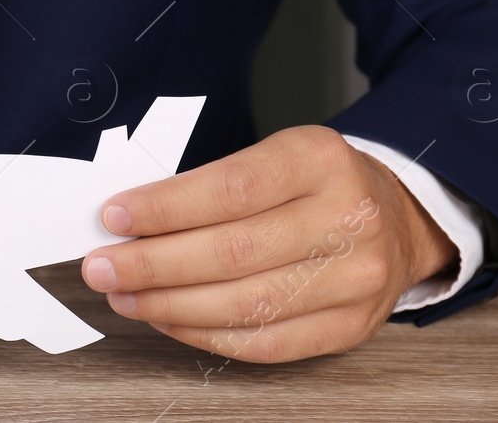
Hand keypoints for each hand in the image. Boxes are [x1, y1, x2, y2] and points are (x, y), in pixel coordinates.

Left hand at [80, 125, 456, 362]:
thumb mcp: (274, 154)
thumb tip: (130, 220)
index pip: (229, 188)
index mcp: (320, 159)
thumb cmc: (314, 182)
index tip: (115, 217)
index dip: (165, 208)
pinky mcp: (351, 325)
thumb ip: (210, 183)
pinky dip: (206, 334)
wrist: (395, 217)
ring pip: (246, 303)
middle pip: (233, 252)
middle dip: (153, 264)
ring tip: (125, 295)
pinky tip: (168, 319)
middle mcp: (347, 217)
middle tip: (102, 267)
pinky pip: (266, 342)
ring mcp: (356, 278)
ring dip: (170, 304)